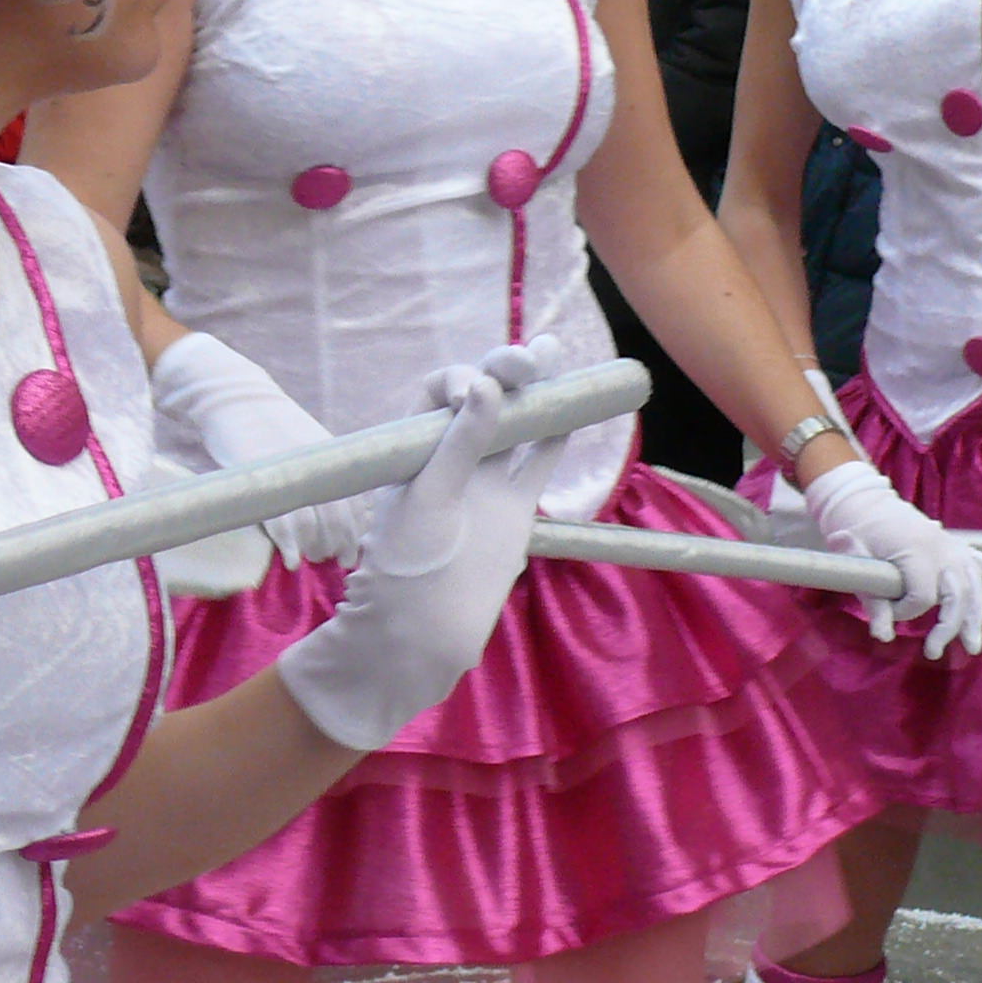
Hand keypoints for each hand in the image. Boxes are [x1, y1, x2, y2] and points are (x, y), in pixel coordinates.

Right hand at [149, 331, 369, 564]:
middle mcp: (314, 463)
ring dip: (317, 547)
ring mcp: (288, 471)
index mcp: (327, 454)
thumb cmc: (264, 421)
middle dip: (340, 544)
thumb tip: (331, 507)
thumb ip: (317, 469)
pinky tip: (293, 561)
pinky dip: (290, 545)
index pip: (353, 501)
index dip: (355, 532)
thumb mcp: (301, 441)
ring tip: (312, 558)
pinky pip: (282, 520)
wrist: (233, 395)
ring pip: (313, 522)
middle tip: (332, 560)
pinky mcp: (261, 477)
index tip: (352, 553)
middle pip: (337, 516)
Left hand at [273, 341, 567, 750]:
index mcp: (415, 450)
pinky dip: (555, 433)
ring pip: (516, 424)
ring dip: (534, 390)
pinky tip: (573, 404)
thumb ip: (459, 444)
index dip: (458, 382)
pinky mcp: (514, 507)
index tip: (472, 390)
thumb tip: (486, 386)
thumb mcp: (427, 497)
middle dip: (502, 371)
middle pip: (482, 400)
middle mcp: (451, 459)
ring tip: (551, 351)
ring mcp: (486, 482)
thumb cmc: (408, 564)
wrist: (423, 631)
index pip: (437, 395)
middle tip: (525, 358)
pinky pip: (539, 461)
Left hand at [803, 459, 981, 661]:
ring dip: (976, 617)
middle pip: (957, 595)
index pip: (922, 596)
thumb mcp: (856, 564)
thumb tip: (884, 636)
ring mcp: (955, 548)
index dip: (905, 611)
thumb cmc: (857, 534)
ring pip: (977, 586)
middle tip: (932, 651)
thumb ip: (872, 600)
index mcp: (917, 552)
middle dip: (948, 626)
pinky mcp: (960, 548)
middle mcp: (943, 550)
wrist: (867, 504)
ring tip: (973, 645)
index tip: (889, 611)